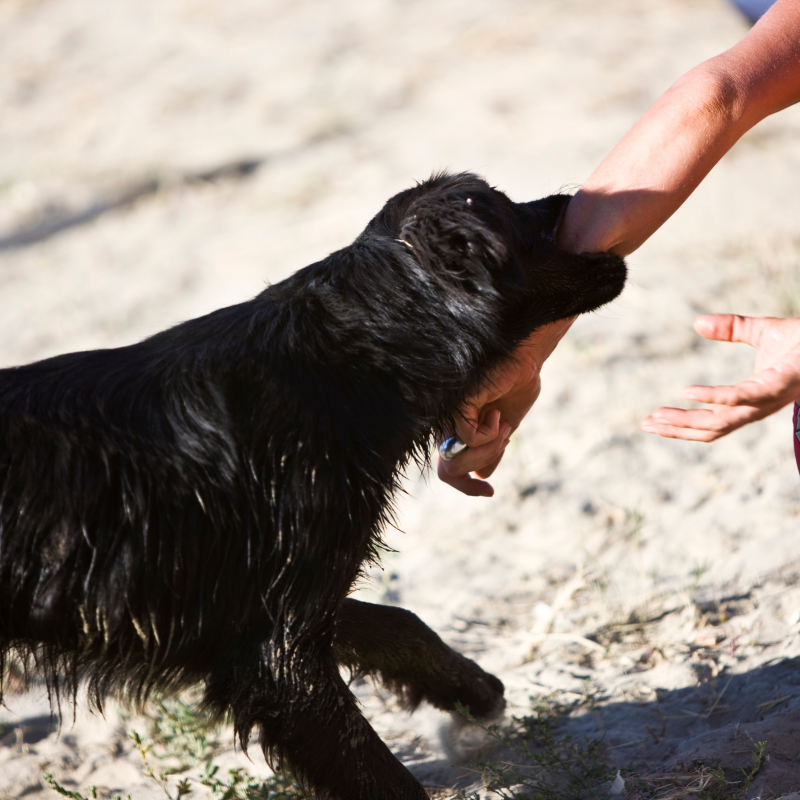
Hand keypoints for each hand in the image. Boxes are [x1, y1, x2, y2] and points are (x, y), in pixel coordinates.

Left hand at [437, 318, 574, 495]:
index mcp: (455, 430)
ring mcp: (447, 414)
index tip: (489, 491)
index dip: (465, 487)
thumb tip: (481, 475)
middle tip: (505, 440)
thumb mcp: (504, 428)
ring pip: (456, 458)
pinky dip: (488, 434)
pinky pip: (466, 438)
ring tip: (504, 427)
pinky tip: (497, 415)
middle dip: (484, 462)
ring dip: (488, 450)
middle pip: (450, 470)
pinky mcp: (455, 403)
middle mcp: (445, 424)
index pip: (447, 471)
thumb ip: (491, 451)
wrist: (526, 362)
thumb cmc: (515, 387)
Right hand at [641, 314, 799, 441]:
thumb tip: (697, 323)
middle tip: (646, 425)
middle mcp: (759, 406)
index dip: (682, 424)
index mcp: (754, 399)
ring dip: (686, 423)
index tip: (653, 419)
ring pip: (721, 422)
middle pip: (711, 429)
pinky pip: (740, 397)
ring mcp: (768, 399)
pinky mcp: (777, 385)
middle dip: (677, 430)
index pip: (712, 421)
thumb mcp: (762, 330)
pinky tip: (688, 392)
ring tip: (657, 417)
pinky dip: (713, 398)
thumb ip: (731, 327)